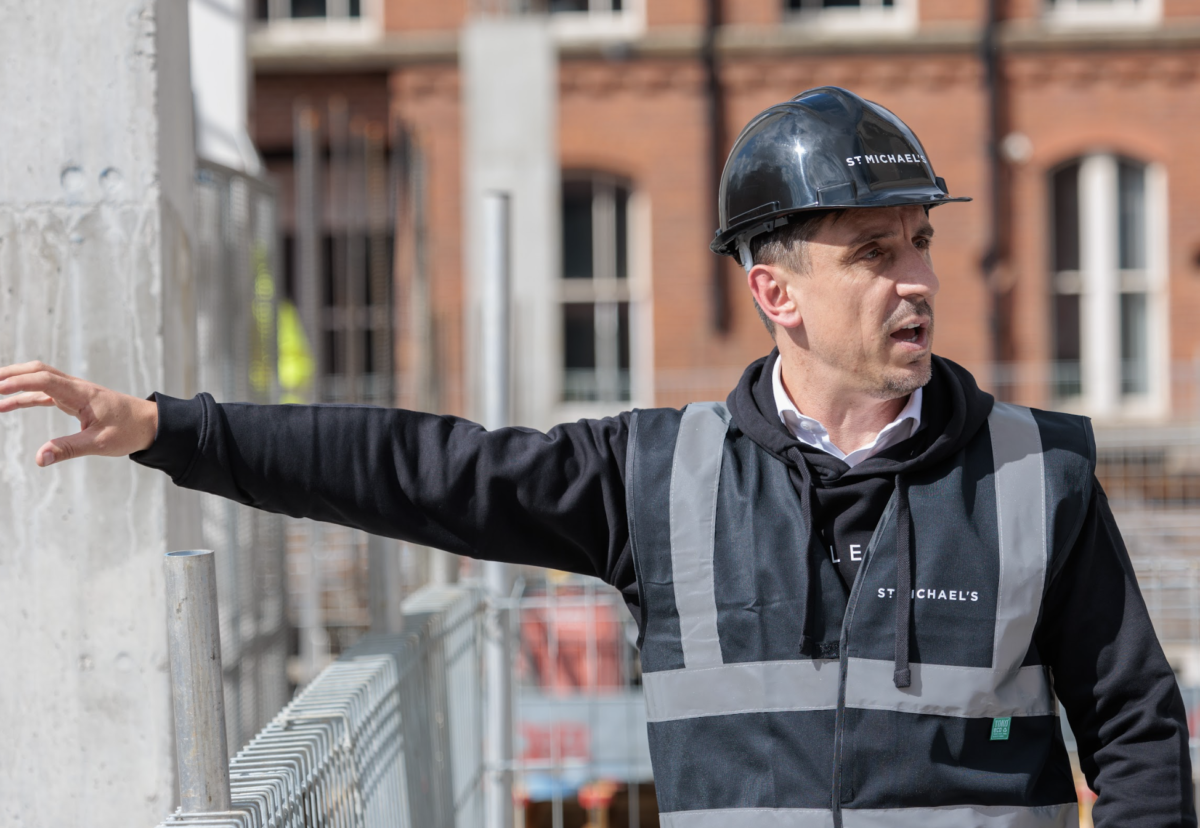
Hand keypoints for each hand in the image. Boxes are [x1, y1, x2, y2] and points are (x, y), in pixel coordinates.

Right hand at [0, 362, 158, 466]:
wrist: (151, 424)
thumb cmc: (129, 431)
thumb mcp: (99, 444)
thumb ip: (68, 449)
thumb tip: (39, 459)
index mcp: (82, 393)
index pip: (45, 380)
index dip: (20, 383)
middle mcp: (77, 388)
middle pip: (39, 371)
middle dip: (12, 373)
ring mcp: (75, 392)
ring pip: (40, 379)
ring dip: (16, 382)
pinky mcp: (75, 400)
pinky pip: (45, 393)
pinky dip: (26, 396)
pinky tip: (8, 404)